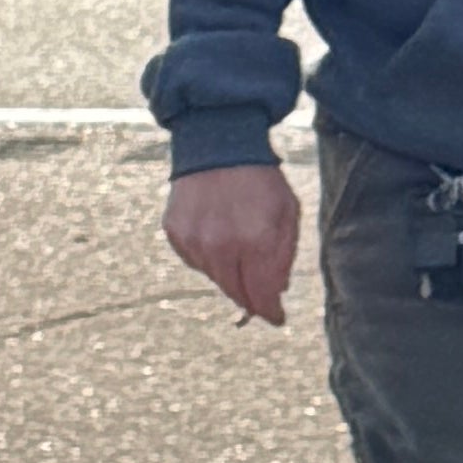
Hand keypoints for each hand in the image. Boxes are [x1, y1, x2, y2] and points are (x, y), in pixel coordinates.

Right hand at [164, 164, 300, 325]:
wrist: (216, 144)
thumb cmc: (259, 179)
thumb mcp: (287, 212)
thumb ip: (283, 255)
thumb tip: (275, 292)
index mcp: (255, 241)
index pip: (261, 296)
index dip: (270, 312)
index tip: (276, 318)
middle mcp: (220, 246)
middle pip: (236, 293)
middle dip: (250, 296)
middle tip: (260, 293)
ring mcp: (193, 241)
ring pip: (214, 277)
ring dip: (229, 271)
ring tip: (237, 244)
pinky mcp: (175, 233)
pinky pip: (194, 260)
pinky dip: (208, 255)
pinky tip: (216, 232)